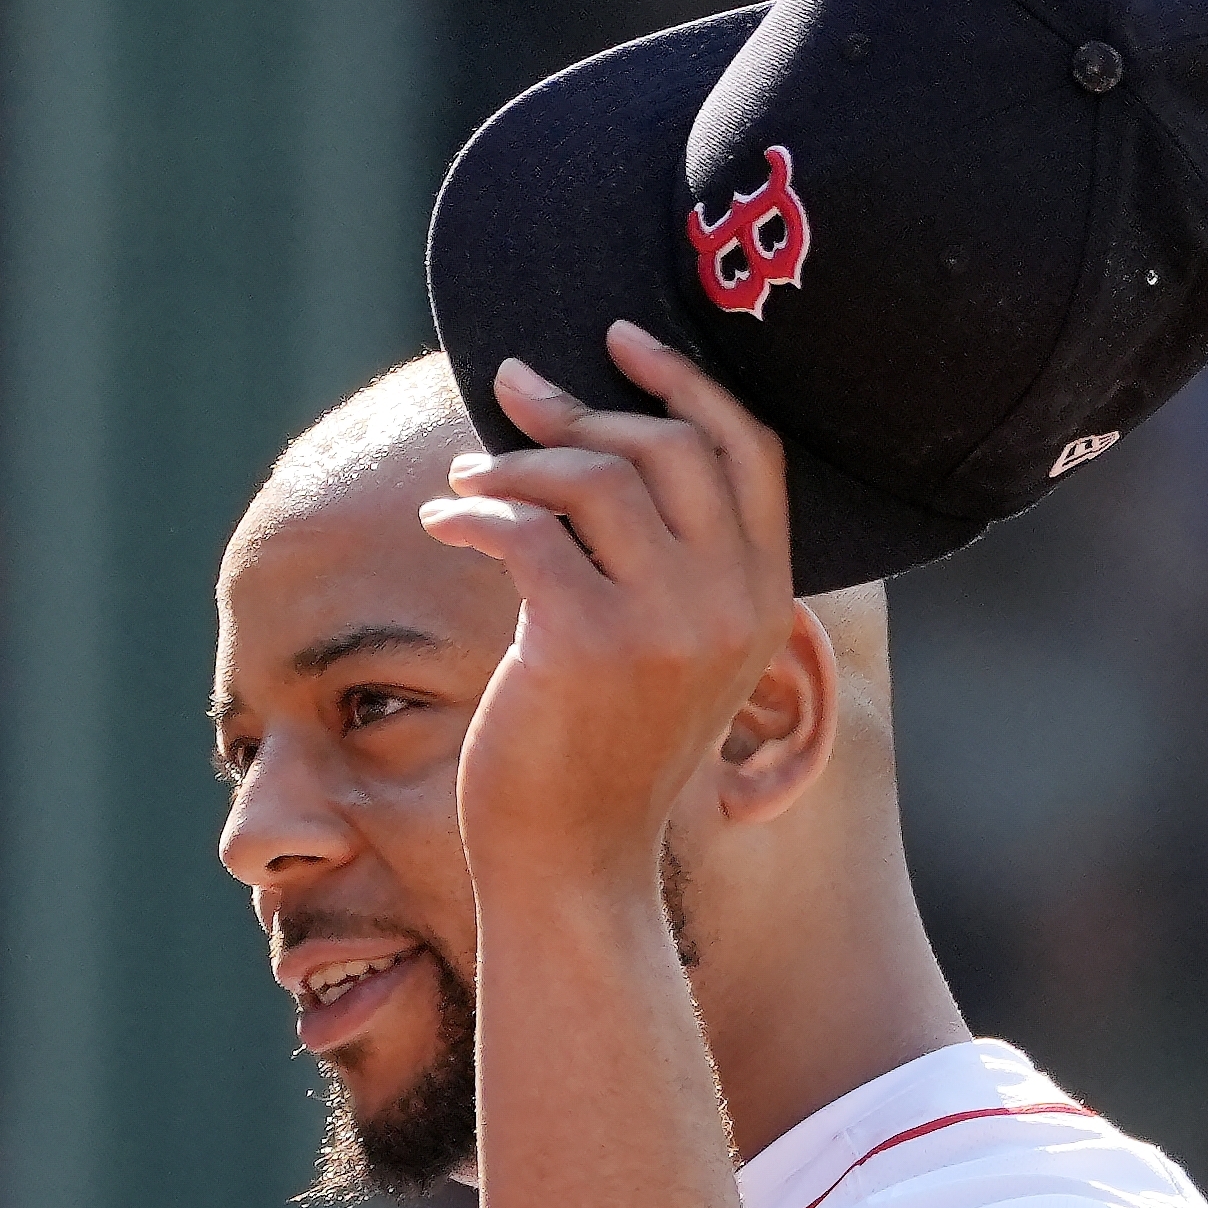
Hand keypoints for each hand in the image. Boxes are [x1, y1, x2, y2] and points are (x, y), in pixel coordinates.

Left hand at [418, 321, 793, 899]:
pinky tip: (444, 523)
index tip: (619, 338)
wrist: (576, 869)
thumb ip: (669, 568)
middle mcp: (730, 605)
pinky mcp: (586, 642)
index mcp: (763, 602)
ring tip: (469, 481)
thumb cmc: (605, 760)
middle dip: (580, 409)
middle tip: (512, 394)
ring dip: (516, 463)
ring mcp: (665, 624)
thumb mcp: (669, 657)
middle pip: (669, 446)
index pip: (748, 451)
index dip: (686, 381)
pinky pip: (526, 530)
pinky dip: (474, 512)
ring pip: (594, 478)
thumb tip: (590, 449)